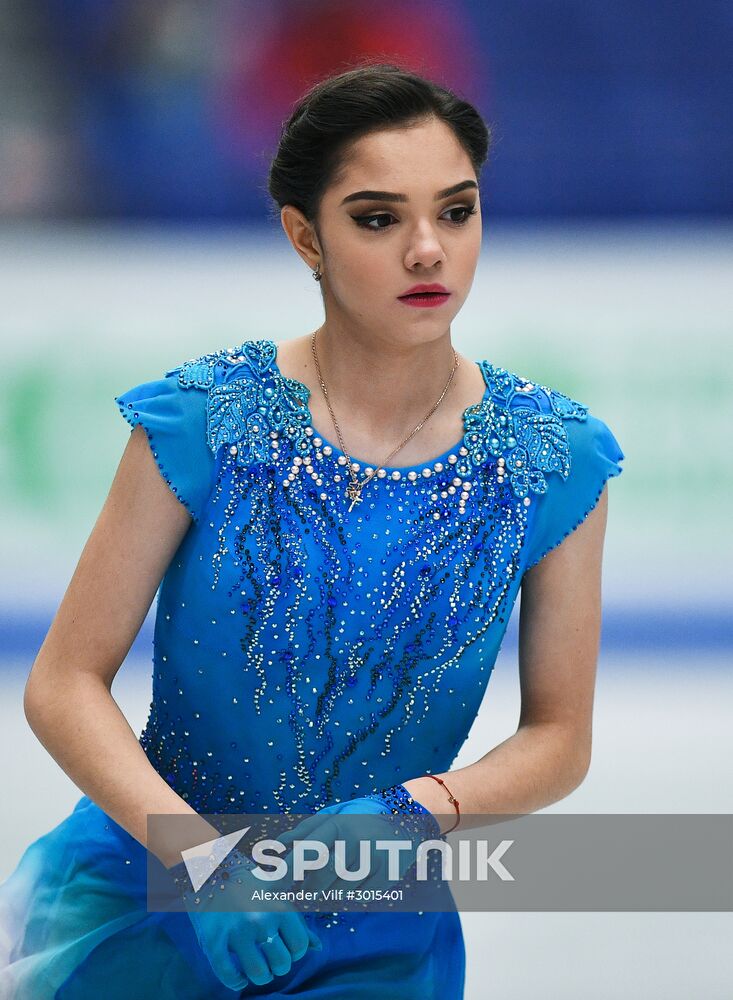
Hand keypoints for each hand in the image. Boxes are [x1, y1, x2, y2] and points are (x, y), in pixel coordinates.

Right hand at [171, 849, 322, 990]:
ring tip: (258, 969)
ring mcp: (236, 931)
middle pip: (281, 963)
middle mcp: (260, 920)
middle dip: (278, 967)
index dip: (294, 953)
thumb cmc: (248, 886)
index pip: (299, 946)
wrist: (210, 871)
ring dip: (260, 976)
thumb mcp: (276, 898)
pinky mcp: (213, 940)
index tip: (286, 949)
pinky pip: (227, 974)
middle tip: (271, 960)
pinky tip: (239, 978)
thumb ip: (298, 923)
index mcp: (279, 907)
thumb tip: (318, 947)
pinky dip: (235, 982)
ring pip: (258, 972)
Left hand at [278, 785, 441, 896]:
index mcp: (339, 824)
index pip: (308, 853)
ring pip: (340, 892)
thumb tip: (277, 844)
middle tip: (303, 896)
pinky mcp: (388, 875)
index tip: (274, 887)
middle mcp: (356, 840)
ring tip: (329, 889)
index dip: (289, 872)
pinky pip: (360, 899)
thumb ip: (306, 830)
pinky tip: (352, 888)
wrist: (406, 819)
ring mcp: (373, 858)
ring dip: (329, 896)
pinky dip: (351, 898)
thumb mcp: (334, 815)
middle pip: (321, 877)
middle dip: (308, 891)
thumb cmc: (360, 818)